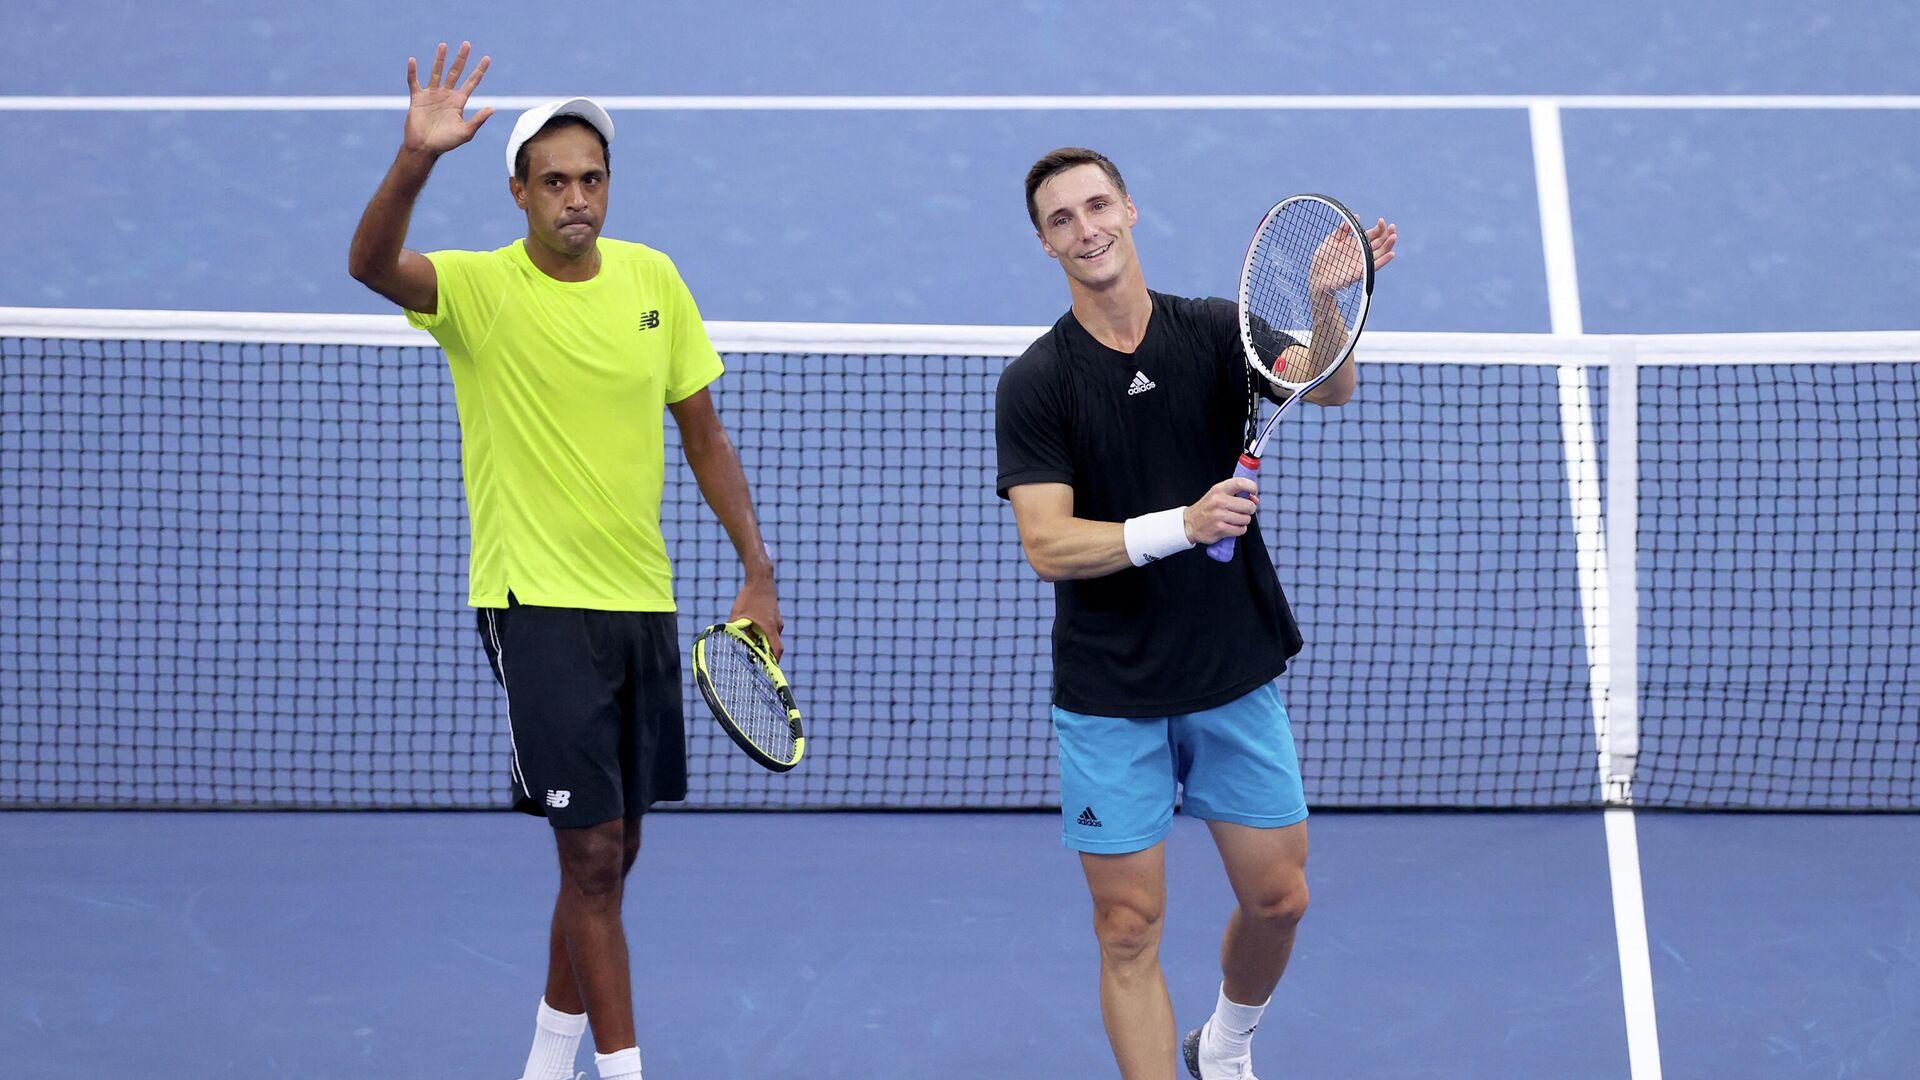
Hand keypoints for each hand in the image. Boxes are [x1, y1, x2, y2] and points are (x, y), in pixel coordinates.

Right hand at [404, 41, 493, 155]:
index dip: (479, 70)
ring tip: (443, 45)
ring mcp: (431, 95)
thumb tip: (492, 108)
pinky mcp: (417, 98)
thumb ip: (478, 120)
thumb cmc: (446, 143)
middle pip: (455, 72)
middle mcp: (446, 95)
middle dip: (461, 58)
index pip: (471, 82)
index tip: (487, 58)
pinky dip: (413, 72)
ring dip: (440, 59)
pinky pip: (414, 82)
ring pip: (436, 72)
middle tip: (467, 43)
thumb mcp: (465, 132)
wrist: (424, 148)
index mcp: (459, 102)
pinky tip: (413, 61)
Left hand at [728, 579, 783, 660]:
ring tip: (750, 643)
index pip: (777, 650)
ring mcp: (777, 619)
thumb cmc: (748, 596)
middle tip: (756, 661)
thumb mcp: (738, 615)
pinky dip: (763, 633)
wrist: (761, 578)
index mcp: (769, 627)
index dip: (774, 662)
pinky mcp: (775, 615)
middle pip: (774, 645)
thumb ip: (735, 629)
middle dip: (766, 653)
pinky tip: (752, 628)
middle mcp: (777, 625)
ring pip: (771, 636)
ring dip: (762, 642)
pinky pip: (771, 629)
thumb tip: (728, 641)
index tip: (769, 670)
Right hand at [1184, 477, 1257, 545]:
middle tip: (1241, 511)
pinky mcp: (1220, 529)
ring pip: (1246, 519)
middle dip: (1249, 510)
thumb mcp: (1218, 494)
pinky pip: (1241, 530)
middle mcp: (1219, 501)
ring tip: (1233, 519)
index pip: (1241, 483)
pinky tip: (1231, 527)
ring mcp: (1219, 515)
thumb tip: (1255, 499)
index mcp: (1219, 489)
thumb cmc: (1208, 508)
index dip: (1252, 487)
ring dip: (1243, 521)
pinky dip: (1239, 530)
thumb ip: (1236, 493)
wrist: (1189, 524)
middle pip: (1249, 505)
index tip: (1253, 493)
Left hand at [1309, 217, 1397, 293]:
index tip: (1381, 220)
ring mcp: (1363, 262)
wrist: (1316, 276)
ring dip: (1388, 245)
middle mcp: (1362, 252)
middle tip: (1392, 227)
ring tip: (1394, 236)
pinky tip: (1391, 254)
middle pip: (1379, 242)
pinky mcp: (1361, 272)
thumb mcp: (1332, 240)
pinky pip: (1375, 266)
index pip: (1372, 234)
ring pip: (1380, 253)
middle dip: (1387, 234)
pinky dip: (1384, 260)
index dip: (1379, 228)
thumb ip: (1343, 230)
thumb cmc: (1323, 258)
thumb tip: (1356, 217)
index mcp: (1356, 243)